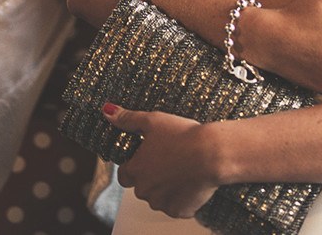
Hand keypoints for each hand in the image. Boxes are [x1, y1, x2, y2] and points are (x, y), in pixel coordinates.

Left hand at [106, 104, 220, 218]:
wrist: (214, 153)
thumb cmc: (185, 136)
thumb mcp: (155, 121)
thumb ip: (129, 119)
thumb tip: (108, 112)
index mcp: (136, 169)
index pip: (124, 175)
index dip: (135, 165)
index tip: (150, 157)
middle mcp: (145, 189)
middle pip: (143, 187)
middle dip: (153, 176)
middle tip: (172, 160)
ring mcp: (162, 202)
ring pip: (159, 198)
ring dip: (166, 188)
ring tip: (184, 170)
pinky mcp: (179, 210)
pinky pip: (177, 207)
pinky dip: (183, 198)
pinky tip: (192, 182)